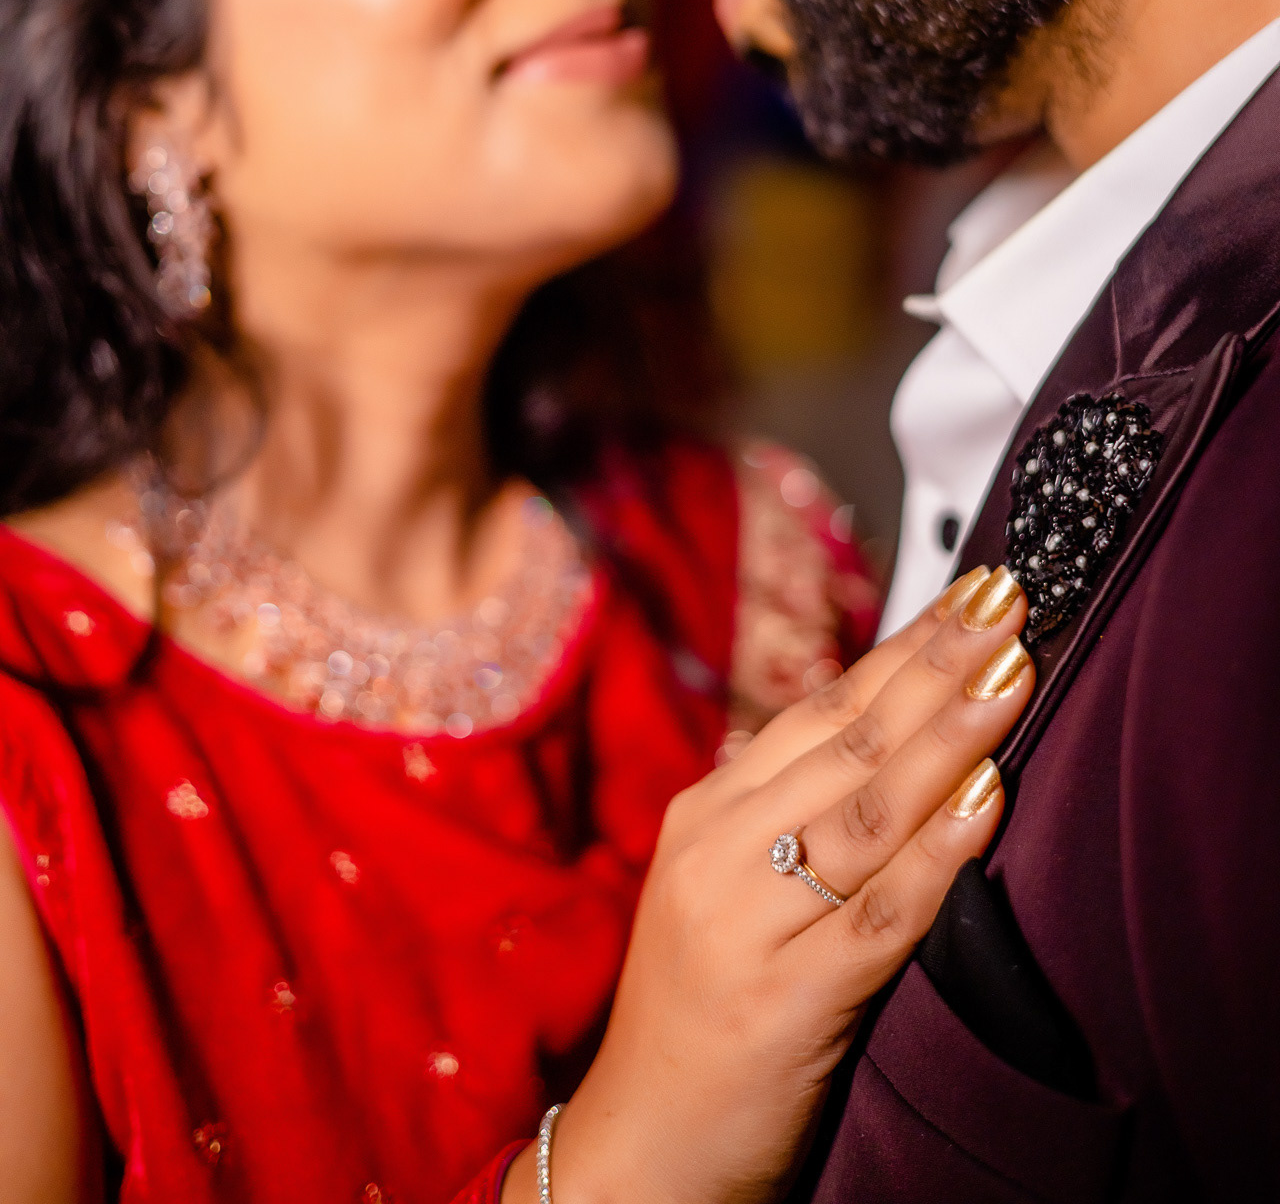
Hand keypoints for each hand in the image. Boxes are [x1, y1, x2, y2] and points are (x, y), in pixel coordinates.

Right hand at [504, 563, 1030, 1203]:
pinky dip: (936, 853)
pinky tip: (984, 801)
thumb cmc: (701, 1013)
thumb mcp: (729, 886)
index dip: (905, 648)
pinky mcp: (781, 1001)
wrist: (635, 1152)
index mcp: (707, 812)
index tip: (974, 594)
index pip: (823, 709)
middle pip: (847, 741)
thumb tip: (893, 721)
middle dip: (936, 663)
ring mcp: (745, 923)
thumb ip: (793, 807)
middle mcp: (718, 850)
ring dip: (947, 734)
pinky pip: (876, 915)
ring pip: (864, 810)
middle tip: (1006, 598)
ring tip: (1011, 671)